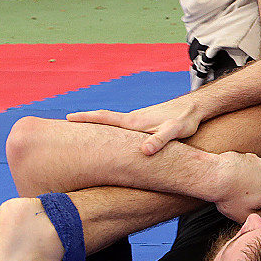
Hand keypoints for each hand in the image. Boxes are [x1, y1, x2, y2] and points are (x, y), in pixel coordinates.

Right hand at [66, 97, 204, 155]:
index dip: (86, 119)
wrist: (194, 108)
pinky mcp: (144, 126)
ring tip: (79, 137)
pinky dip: (110, 133)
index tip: (68, 118)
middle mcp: (132, 120)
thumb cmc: (184, 120)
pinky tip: (109, 142)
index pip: (104, 118)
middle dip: (85, 123)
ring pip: (112, 126)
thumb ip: (160, 140)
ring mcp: (137, 122)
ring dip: (96, 128)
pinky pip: (122, 131)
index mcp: (133, 122)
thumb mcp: (174, 131)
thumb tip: (144, 152)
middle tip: (65, 126)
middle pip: (103, 121)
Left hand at [212, 151, 260, 222]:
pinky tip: (234, 176)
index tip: (247, 205)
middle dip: (256, 192)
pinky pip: (250, 166)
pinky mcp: (251, 157)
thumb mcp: (243, 217)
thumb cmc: (228, 196)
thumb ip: (259, 218)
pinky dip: (244, 171)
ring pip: (258, 176)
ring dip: (250, 180)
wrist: (216, 176)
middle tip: (240, 196)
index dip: (257, 206)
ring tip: (235, 185)